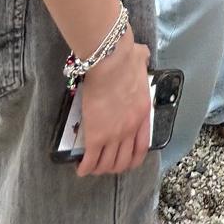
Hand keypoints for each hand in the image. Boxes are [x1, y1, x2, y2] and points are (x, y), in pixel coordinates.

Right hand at [76, 29, 150, 176]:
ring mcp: (114, 135)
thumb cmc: (126, 57)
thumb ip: (143, 62)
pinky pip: (90, 160)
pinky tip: (80, 168)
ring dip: (99, 168)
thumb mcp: (142, 63)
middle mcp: (131, 129)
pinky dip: (85, 167)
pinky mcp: (95, 136)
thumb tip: (141, 55)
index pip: (142, 146)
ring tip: (91, 166)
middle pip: (124, 160)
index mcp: (143, 114)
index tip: (125, 159)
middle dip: (114, 166)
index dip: (133, 158)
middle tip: (105, 164)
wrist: (112, 62)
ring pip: (107, 164)